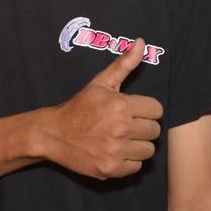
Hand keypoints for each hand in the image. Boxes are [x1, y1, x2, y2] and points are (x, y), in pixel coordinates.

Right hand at [42, 40, 163, 178]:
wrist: (53, 134)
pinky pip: (136, 167)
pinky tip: (115, 152)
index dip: (146, 110)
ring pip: (148, 150)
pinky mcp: (110, 169)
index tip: (133, 111)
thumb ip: (124, 64)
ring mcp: (114, 150)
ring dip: (138, 146)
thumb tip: (141, 41)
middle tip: (126, 126)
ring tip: (122, 139)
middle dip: (143, 128)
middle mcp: (119, 128)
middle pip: (155, 131)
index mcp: (120, 105)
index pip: (157, 110)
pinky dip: (128, 162)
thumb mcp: (101, 83)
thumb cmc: (80, 107)